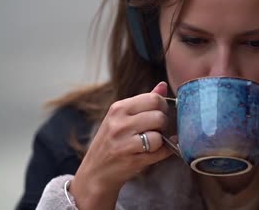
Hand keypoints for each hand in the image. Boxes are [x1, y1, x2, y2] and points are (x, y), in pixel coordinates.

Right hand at [69, 81, 172, 208]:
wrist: (95, 172)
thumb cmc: (111, 142)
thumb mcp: (121, 117)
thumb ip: (144, 101)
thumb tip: (163, 86)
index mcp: (118, 108)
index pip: (153, 99)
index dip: (162, 107)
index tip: (159, 114)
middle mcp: (119, 123)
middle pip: (159, 117)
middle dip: (163, 125)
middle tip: (157, 130)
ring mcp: (124, 143)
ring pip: (159, 136)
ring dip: (161, 141)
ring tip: (152, 143)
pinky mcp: (131, 161)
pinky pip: (159, 153)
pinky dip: (162, 153)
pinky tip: (154, 153)